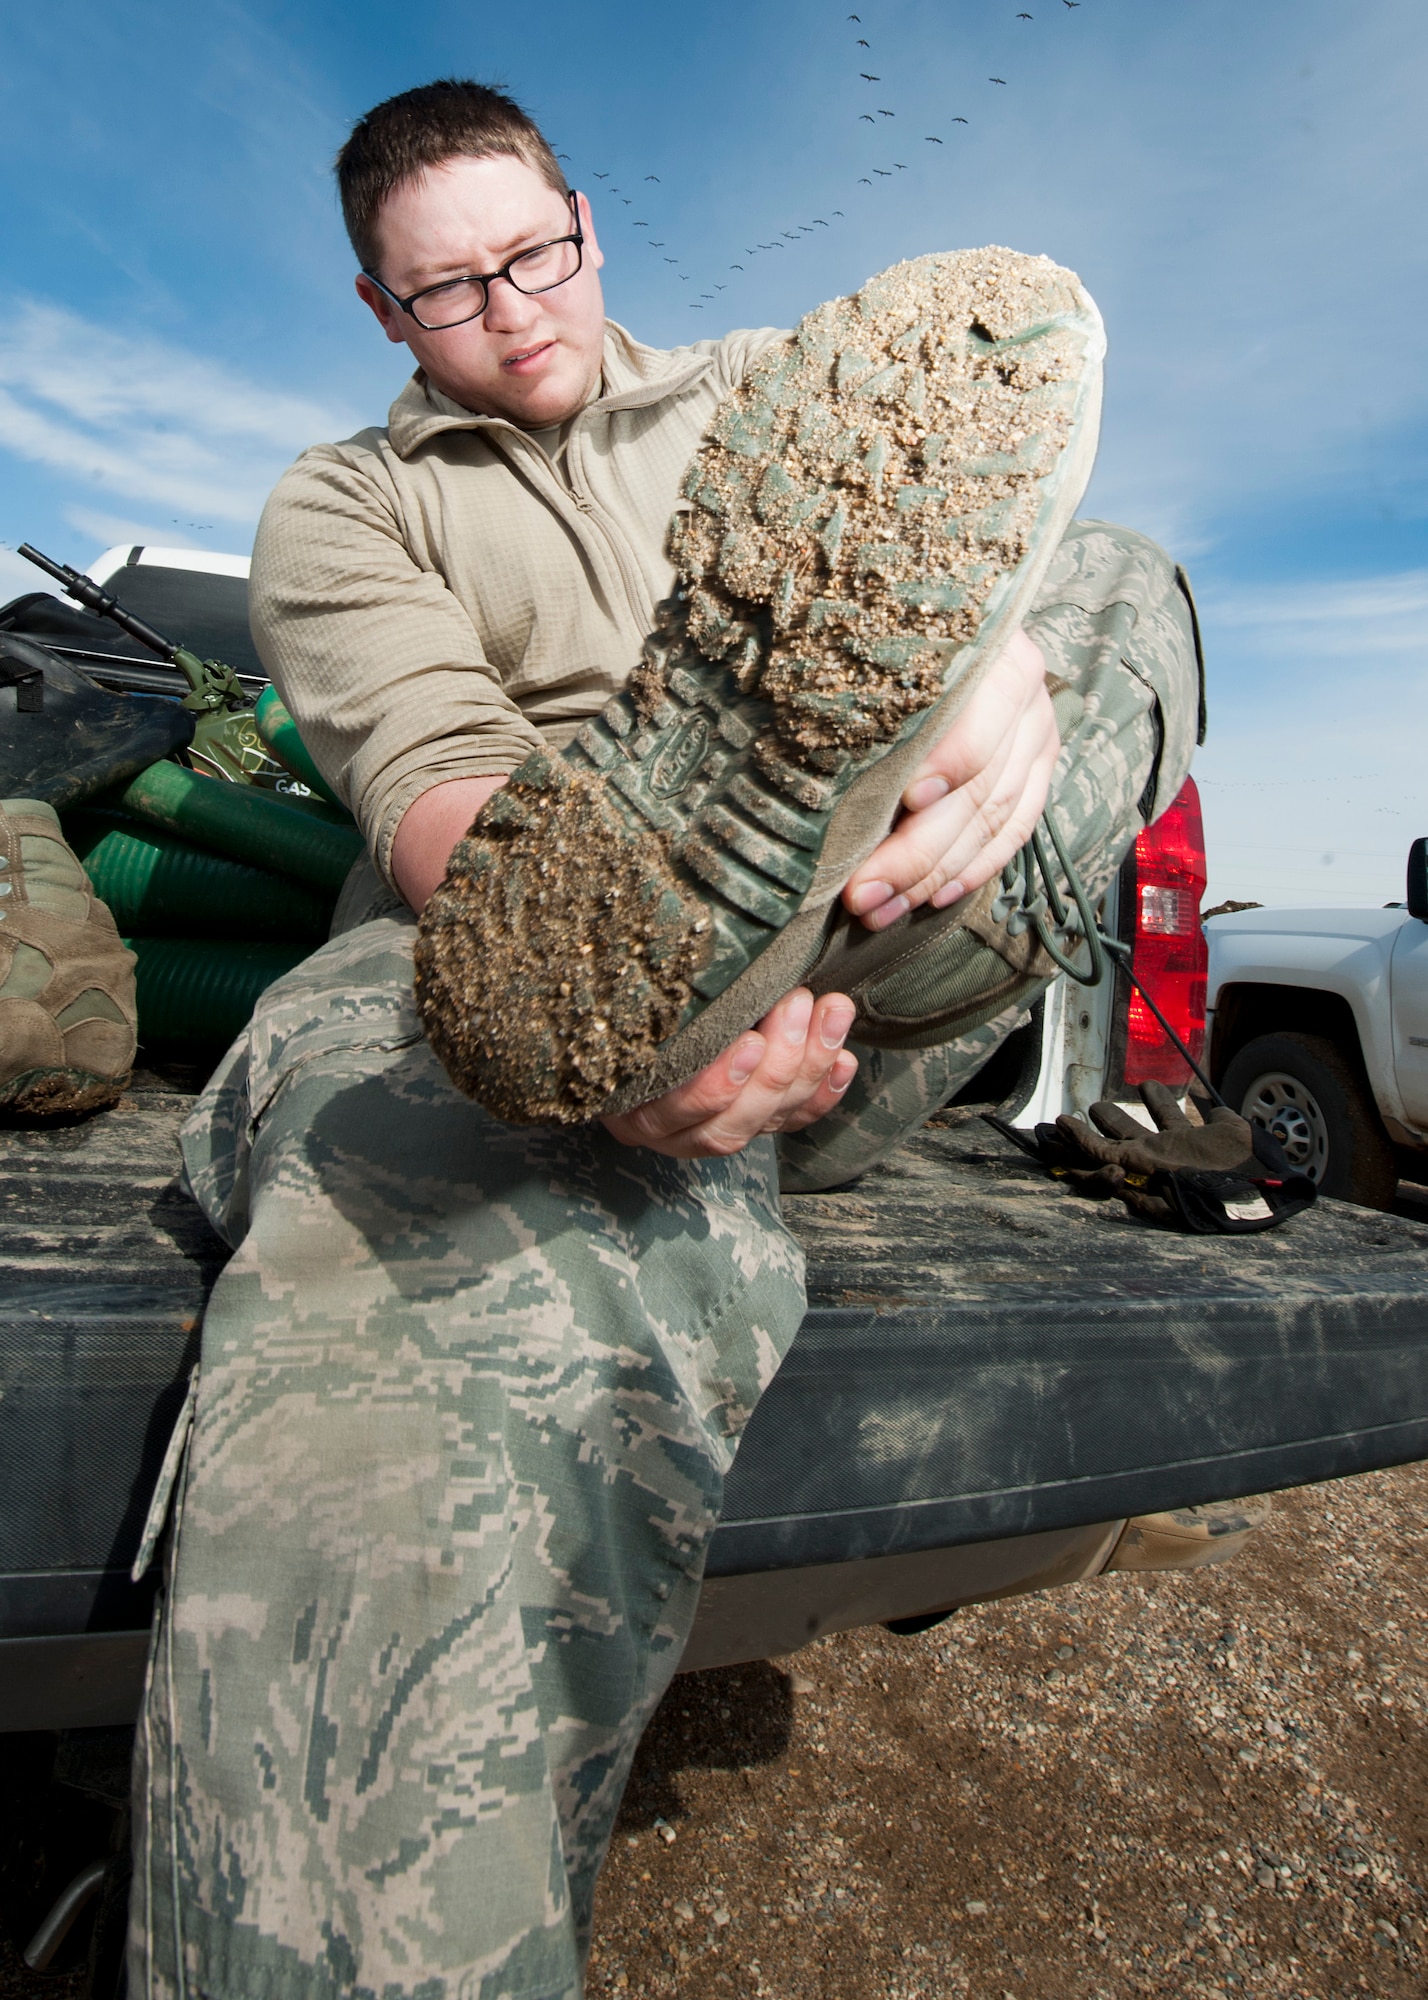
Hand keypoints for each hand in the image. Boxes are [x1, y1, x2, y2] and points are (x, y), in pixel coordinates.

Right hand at [603, 988, 857, 1158]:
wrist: (627, 1004)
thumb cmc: (623, 993)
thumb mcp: (625, 989)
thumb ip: (650, 982)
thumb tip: (653, 936)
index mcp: (628, 1101)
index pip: (670, 1109)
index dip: (714, 1086)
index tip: (750, 1041)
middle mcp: (667, 1128)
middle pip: (729, 1123)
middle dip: (775, 1066)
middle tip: (797, 1004)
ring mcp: (711, 1127)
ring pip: (765, 1121)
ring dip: (807, 1069)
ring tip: (831, 1014)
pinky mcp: (750, 1122)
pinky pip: (791, 1121)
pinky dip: (823, 1094)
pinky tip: (843, 1060)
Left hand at [842, 626, 1058, 929]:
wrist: (946, 615)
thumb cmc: (884, 623)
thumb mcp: (870, 631)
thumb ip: (848, 666)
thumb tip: (780, 721)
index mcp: (985, 642)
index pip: (978, 718)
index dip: (949, 762)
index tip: (906, 802)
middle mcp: (1023, 685)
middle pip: (978, 786)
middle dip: (917, 851)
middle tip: (862, 892)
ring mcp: (1035, 729)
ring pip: (994, 818)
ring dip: (934, 875)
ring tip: (880, 909)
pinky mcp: (1039, 765)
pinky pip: (1015, 830)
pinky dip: (973, 870)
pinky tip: (931, 898)